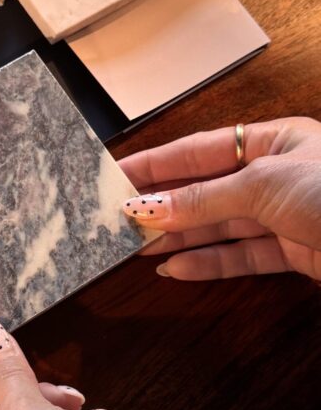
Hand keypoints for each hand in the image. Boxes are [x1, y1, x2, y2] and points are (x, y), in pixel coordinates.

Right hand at [119, 116, 320, 279]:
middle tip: (120, 219)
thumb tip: (149, 208)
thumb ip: (203, 199)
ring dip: (179, 238)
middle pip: (206, 190)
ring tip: (138, 248)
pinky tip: (177, 268)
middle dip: (163, 206)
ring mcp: (284, 215)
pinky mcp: (294, 252)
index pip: (199, 149)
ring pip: (220, 226)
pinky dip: (210, 263)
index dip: (156, 163)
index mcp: (272, 141)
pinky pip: (243, 256)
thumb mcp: (262, 184)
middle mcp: (275, 175)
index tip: (116, 175)